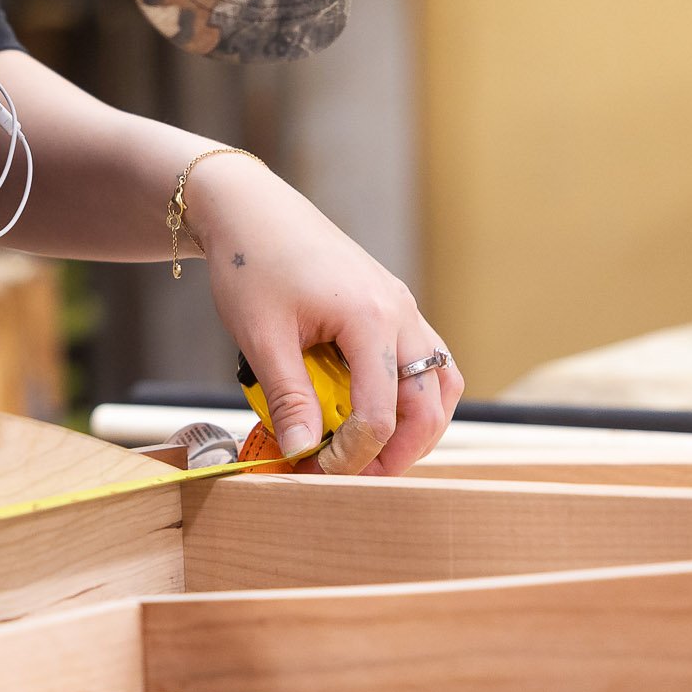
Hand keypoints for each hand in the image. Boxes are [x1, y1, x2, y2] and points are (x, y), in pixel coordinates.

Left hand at [187, 157, 462, 475]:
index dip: (354, 454)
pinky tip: (377, 415)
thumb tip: (303, 452)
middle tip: (357, 480)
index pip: (382, 411)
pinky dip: (413, 397)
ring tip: (375, 456)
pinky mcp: (393, 308)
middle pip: (429, 404)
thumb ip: (288, 397)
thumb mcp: (261, 337)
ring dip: (418, 428)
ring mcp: (403, 308)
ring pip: (440, 384)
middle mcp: (400, 313)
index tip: (316, 473)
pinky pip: (426, 362)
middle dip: (399, 452)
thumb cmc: (251, 265)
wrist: (252, 210)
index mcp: (370, 318)